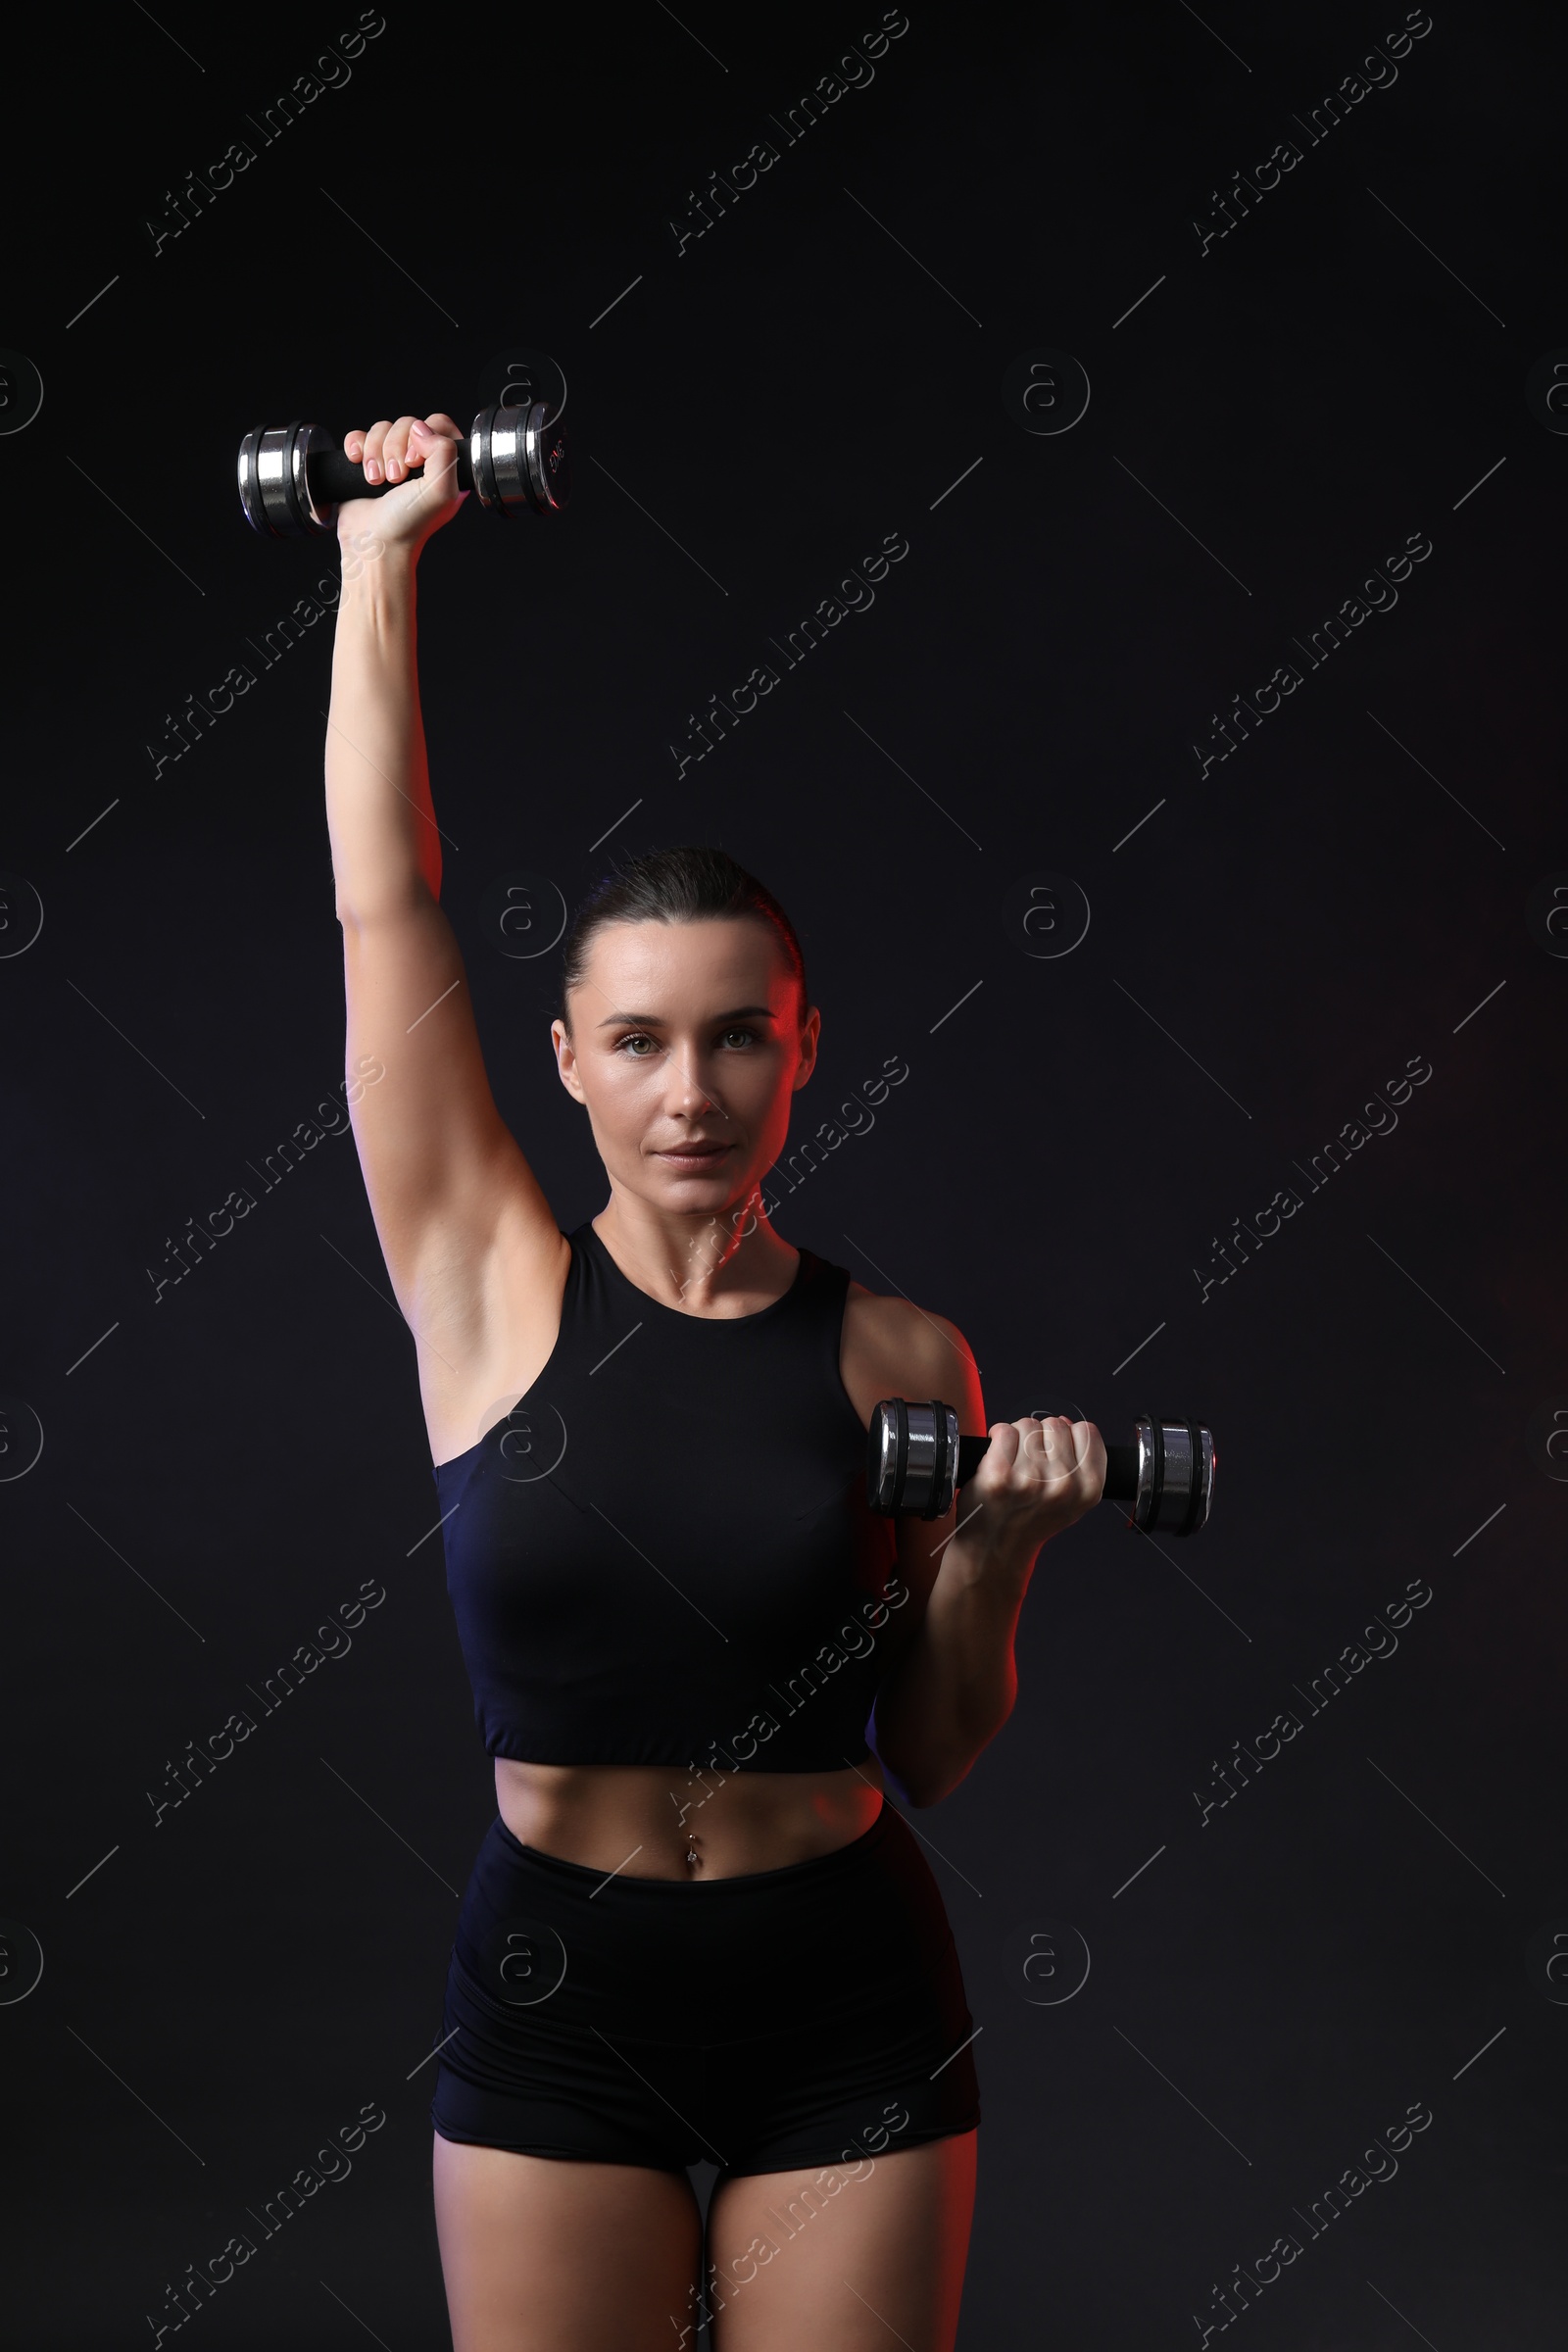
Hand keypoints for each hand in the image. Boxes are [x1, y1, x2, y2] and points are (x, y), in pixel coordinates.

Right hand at [336, 410, 465, 556]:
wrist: (373, 543)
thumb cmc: (408, 525)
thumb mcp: (441, 491)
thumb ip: (445, 452)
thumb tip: (421, 429)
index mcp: (445, 467)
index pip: (439, 424)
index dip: (425, 435)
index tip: (415, 462)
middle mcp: (420, 462)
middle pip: (408, 424)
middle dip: (395, 449)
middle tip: (395, 479)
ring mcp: (392, 460)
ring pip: (382, 428)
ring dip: (375, 453)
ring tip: (377, 481)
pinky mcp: (366, 462)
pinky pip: (359, 436)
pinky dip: (356, 448)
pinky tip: (358, 465)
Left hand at [958, 1416, 1106, 1569]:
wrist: (997, 1548)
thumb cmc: (1032, 1520)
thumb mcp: (1074, 1501)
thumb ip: (1081, 1463)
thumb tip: (1067, 1422)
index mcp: (1088, 1489)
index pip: (1087, 1431)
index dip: (1069, 1436)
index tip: (1056, 1451)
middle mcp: (1063, 1484)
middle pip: (1055, 1424)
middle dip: (1042, 1436)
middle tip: (1030, 1461)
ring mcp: (1030, 1479)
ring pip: (1028, 1424)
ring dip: (1018, 1436)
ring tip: (1014, 1462)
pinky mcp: (999, 1475)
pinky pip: (1004, 1430)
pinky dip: (997, 1436)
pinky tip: (997, 1455)